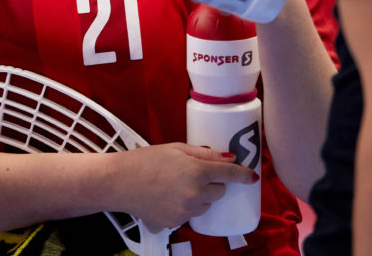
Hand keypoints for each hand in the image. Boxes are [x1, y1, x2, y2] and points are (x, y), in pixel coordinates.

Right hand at [108, 143, 257, 230]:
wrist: (120, 183)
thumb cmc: (145, 160)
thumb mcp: (176, 148)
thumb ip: (204, 154)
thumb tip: (229, 158)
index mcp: (197, 172)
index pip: (230, 174)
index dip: (243, 175)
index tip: (251, 176)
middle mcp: (195, 194)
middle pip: (219, 191)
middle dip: (212, 183)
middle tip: (194, 173)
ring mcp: (186, 211)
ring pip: (206, 205)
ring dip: (200, 196)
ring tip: (177, 186)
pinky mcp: (176, 223)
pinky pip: (190, 214)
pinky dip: (185, 207)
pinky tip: (168, 197)